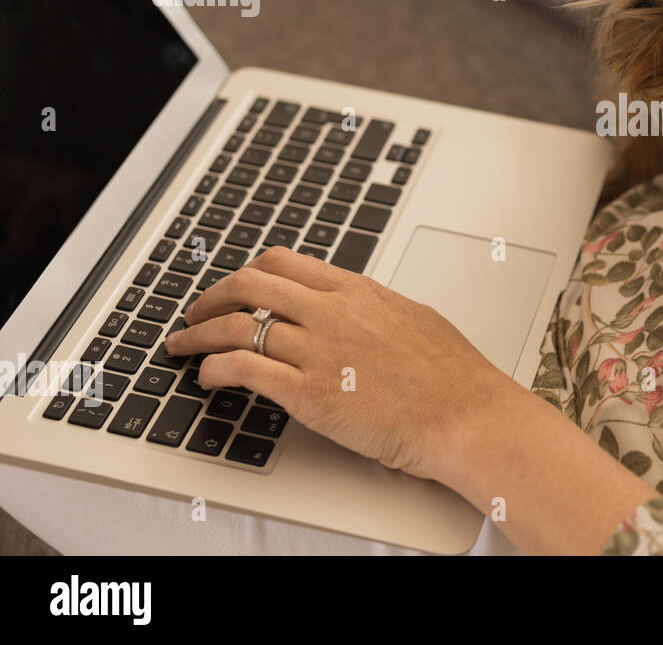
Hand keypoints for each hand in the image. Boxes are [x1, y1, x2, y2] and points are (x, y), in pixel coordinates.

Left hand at [166, 246, 508, 485]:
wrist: (464, 413)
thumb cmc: (451, 375)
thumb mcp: (412, 318)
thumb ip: (373, 310)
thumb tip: (355, 311)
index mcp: (357, 291)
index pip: (283, 263)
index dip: (246, 274)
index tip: (232, 289)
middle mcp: (331, 312)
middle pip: (249, 285)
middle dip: (210, 298)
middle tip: (194, 313)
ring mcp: (317, 350)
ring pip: (235, 325)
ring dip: (198, 334)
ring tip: (183, 347)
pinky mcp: (307, 393)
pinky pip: (241, 368)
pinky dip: (213, 368)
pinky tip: (207, 377)